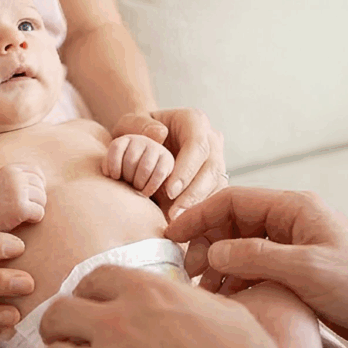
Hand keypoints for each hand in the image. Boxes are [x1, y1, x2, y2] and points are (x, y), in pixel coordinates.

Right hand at [0, 164, 46, 231]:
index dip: (37, 185)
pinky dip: (33, 219)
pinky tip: (19, 220)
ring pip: (43, 200)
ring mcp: (17, 190)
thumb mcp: (2, 184)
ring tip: (17, 214)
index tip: (27, 197)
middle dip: (36, 199)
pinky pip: (40, 213)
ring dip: (34, 209)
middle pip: (41, 186)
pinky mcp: (20, 207)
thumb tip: (44, 179)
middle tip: (20, 208)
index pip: (37, 172)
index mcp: (10, 169)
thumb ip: (20, 178)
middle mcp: (14, 176)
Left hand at [35, 264, 295, 347]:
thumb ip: (187, 300)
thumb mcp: (223, 311)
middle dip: (57, 329)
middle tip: (65, 342)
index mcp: (146, 291)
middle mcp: (116, 322)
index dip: (86, 293)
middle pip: (57, 314)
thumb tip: (183, 299)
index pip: (93, 278)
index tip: (88, 307)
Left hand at [110, 109, 226, 219]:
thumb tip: (160, 134)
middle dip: (195, 193)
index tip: (169, 190)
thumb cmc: (136, 132)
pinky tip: (186, 226)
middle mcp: (210, 139)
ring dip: (200, 206)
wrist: (144, 143)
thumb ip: (138, 125)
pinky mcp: (214, 180)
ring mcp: (215, 159)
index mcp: (193, 121)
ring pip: (217, 184)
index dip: (187, 169)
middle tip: (176, 214)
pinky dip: (202, 212)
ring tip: (179, 224)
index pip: (198, 144)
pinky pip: (215, 198)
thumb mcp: (129, 124)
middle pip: (212, 167)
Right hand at [166, 186, 347, 347]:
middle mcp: (290, 225)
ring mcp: (293, 249)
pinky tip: (229, 300)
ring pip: (241, 249)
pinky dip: (236, 282)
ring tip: (207, 292)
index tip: (172, 236)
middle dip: (206, 245)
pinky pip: (255, 271)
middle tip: (190, 273)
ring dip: (219, 267)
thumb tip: (212, 254)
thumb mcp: (306, 269)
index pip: (233, 201)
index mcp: (293, 209)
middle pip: (232, 224)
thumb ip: (256, 257)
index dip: (199, 216)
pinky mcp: (296, 275)